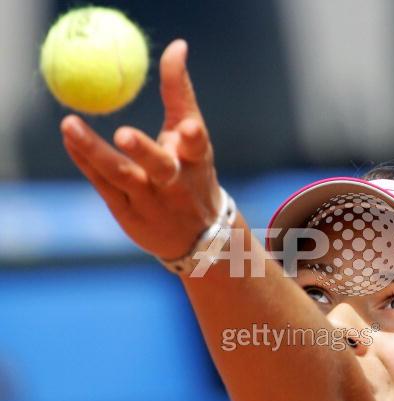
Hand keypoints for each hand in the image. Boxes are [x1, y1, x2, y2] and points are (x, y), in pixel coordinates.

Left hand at [61, 39, 221, 260]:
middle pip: (160, 167)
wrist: (198, 236)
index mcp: (197, 162)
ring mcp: (151, 201)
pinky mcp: (128, 213)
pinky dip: (85, 159)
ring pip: (122, 176)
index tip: (189, 128)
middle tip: (124, 133)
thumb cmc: (193, 173)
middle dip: (144, 150)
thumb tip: (178, 45)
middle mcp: (175, 184)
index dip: (193, 137)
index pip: (197, 145)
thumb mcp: (194, 137)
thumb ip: (181, 92)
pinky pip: (103, 183)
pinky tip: (70, 138)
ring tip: (69, 125)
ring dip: (95, 152)